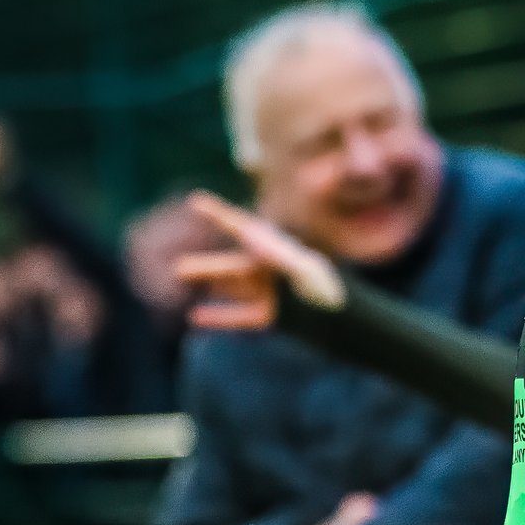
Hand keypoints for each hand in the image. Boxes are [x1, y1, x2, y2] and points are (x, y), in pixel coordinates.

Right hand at [176, 191, 344, 330]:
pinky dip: (218, 317)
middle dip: (206, 265)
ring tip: (181, 280)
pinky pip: (240, 317)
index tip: (195, 201)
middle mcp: (272, 270)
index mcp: (278, 252)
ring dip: (208, 283)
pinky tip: (195, 318)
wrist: (347, 323)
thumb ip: (276, 252)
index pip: (243, 228)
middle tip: (177, 267)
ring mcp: (272, 293)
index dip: (219, 214)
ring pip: (232, 286)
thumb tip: (250, 233)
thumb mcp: (305, 269)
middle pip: (232, 264)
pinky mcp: (273, 318)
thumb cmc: (327, 292)